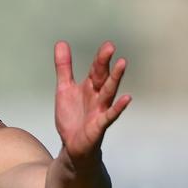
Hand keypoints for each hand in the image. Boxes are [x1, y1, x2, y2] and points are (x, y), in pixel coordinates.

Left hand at [54, 41, 130, 163]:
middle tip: (110, 46)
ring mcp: (99, 110)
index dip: (100, 58)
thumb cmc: (72, 117)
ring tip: (122, 63)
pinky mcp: (98, 126)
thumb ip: (64, 67)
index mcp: (89, 87)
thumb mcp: (64, 88)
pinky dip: (117, 108)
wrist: (71, 145)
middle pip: (102, 77)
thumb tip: (61, 43)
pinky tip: (127, 98)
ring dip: (115, 78)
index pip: (96, 70)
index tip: (108, 45)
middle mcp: (97, 97)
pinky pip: (109, 116)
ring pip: (108, 92)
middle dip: (105, 63)